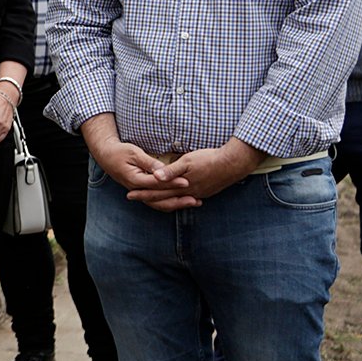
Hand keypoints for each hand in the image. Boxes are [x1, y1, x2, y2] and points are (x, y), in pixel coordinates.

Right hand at [80, 115, 183, 206]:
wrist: (107, 157)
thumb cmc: (120, 152)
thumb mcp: (134, 153)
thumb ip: (149, 163)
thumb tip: (162, 169)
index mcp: (135, 180)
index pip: (157, 183)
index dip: (172, 183)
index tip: (187, 181)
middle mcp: (137, 190)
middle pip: (160, 199)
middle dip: (179, 199)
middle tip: (195, 199)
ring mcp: (139, 193)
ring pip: (159, 204)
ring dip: (177, 204)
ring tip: (193, 202)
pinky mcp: (142, 192)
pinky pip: (157, 202)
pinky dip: (170, 203)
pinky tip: (182, 202)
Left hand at [129, 140, 264, 208]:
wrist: (233, 164)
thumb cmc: (209, 159)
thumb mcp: (187, 161)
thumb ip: (171, 171)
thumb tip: (155, 177)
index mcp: (180, 185)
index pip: (157, 191)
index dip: (142, 192)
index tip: (129, 194)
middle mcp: (187, 193)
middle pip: (163, 198)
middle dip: (147, 197)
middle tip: (132, 197)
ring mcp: (197, 194)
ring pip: (174, 200)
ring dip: (161, 200)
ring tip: (151, 200)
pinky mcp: (204, 192)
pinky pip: (186, 199)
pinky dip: (176, 201)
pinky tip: (175, 200)